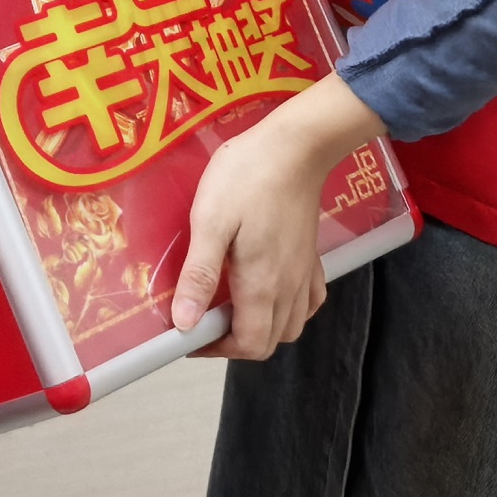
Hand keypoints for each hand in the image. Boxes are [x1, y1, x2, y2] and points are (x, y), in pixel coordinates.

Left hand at [173, 75, 386, 359]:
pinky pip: (308, 302)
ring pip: (291, 325)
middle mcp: (289, 288)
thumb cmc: (247, 178)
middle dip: (235, 342)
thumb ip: (199, 275)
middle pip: (269, 342)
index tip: (190, 334)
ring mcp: (304, 273)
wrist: (295, 146)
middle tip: (204, 318)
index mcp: (262, 285)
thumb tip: (185, 323)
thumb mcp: (210, 222)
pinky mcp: (312, 256)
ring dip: (261, 328)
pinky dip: (290, 309)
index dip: (217, 349)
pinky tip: (270, 291)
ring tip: (231, 306)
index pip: (249, 346)